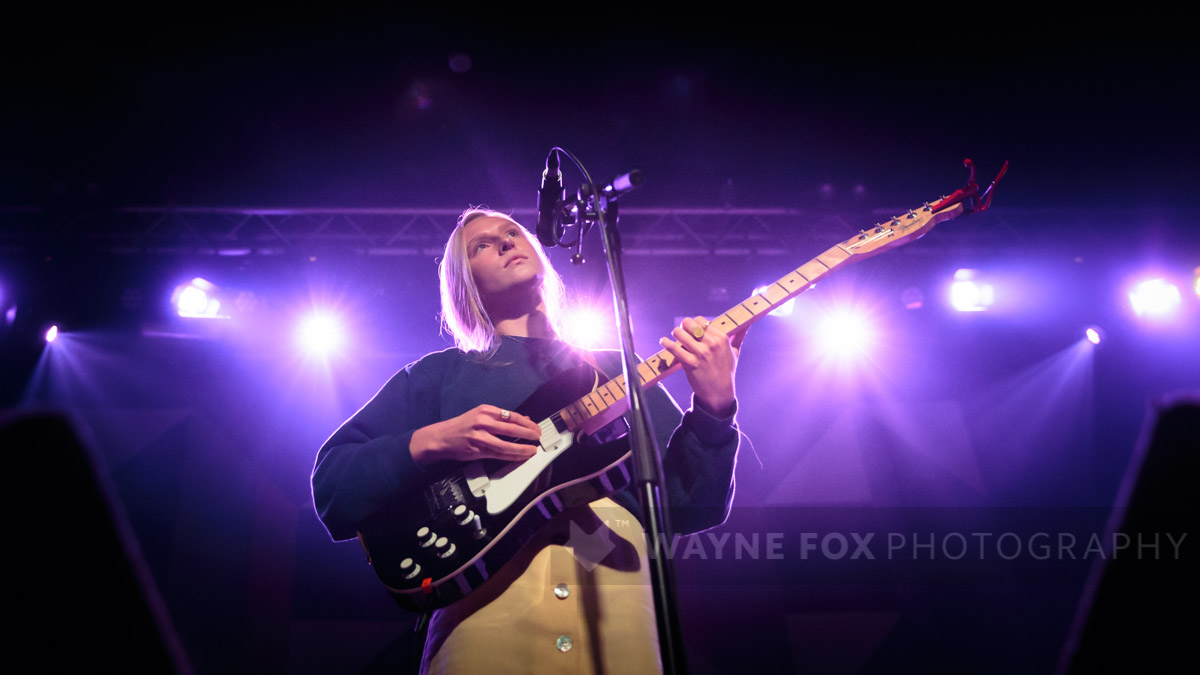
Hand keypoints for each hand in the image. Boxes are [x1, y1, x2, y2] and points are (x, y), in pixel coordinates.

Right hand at [410, 405, 540, 466]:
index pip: (512, 415)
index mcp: (485, 410)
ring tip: (532, 450)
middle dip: (529, 434)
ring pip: (506, 444)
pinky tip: (520, 457)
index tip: (536, 427)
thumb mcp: (480, 415)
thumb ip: (501, 417)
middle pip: (512, 428)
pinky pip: (499, 454)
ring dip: (522, 448)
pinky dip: (511, 456)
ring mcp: (480, 437)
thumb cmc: (462, 425)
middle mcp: (483, 422)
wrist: (441, 437)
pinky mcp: (477, 450)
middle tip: (538, 437)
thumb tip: (524, 419)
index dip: (527, 423)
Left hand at [659, 316, 745, 417]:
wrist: (719, 393)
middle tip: (682, 332)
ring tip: (674, 337)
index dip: (693, 323)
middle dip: (683, 326)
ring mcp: (701, 353)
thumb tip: (747, 324)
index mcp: (721, 338)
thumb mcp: (735, 352)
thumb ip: (739, 336)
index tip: (691, 329)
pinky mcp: (690, 363)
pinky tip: (664, 342)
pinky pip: (674, 349)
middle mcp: (711, 344)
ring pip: (680, 333)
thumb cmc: (726, 371)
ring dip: (675, 334)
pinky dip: (666, 344)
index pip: (701, 321)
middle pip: (689, 324)